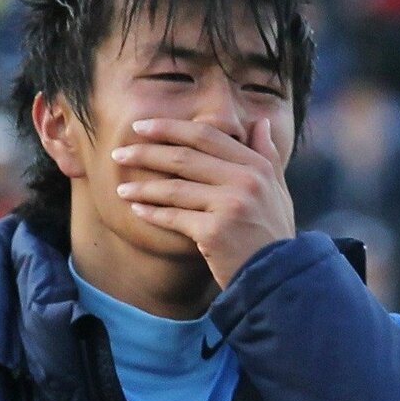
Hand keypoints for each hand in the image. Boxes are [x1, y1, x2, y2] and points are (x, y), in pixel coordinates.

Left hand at [112, 118, 295, 287]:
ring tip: (121, 187)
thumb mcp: (278, 191)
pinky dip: (152, 213)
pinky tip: (136, 210)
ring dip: (143, 187)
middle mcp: (245, 181)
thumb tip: (261, 123)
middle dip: (146, 153)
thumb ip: (268, 156)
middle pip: (184, 157)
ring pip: (174, 188)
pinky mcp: (215, 232)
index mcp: (257, 166)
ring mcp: (230, 205)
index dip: (170, 128)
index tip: (142, 127)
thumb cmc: (274, 235)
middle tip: (119, 153)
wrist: (280, 277)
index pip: (206, 135)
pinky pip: (174, 218)